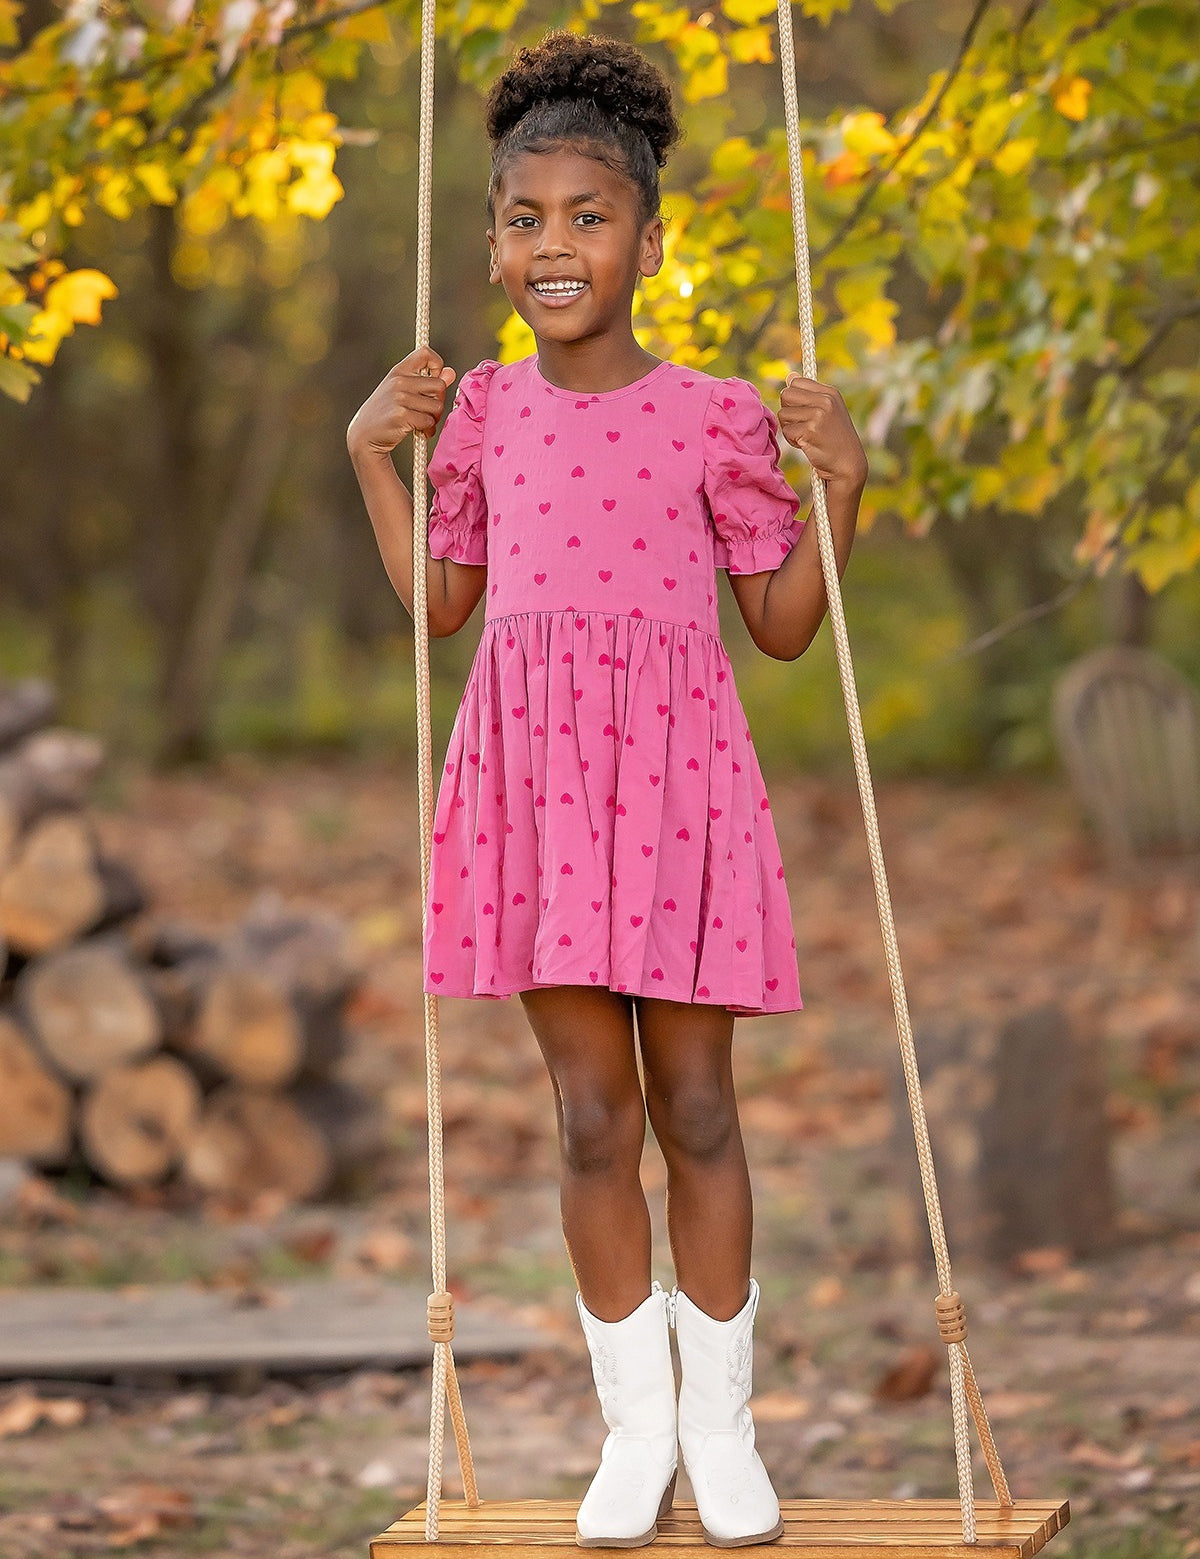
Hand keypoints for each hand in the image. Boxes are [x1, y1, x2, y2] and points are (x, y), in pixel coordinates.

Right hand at [347, 346, 456, 458]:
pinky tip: (419, 431)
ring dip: (434, 418)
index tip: (434, 380)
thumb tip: (451, 372)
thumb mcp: (402, 392)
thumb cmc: (386, 412)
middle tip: (429, 411)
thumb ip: (426, 381)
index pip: (425, 353)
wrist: (364, 435)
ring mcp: (399, 398)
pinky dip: (427, 430)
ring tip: (423, 423)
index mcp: (399, 371)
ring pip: (437, 406)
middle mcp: (399, 381)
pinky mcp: (401, 415)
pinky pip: (428, 421)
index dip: (437, 365)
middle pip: (439, 385)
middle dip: (439, 401)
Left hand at [777, 372, 867, 490]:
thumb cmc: (835, 439)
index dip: (793, 399)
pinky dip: (793, 441)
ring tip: (807, 436)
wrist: (848, 464)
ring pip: (783, 414)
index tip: (804, 412)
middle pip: (785, 395)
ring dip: (790, 428)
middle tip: (802, 425)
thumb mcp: (827, 411)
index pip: (796, 382)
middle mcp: (825, 400)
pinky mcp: (810, 431)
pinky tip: (807, 445)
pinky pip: (787, 431)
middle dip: (788, 412)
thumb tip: (789, 375)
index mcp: (830, 392)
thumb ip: (808, 394)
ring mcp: (818, 415)